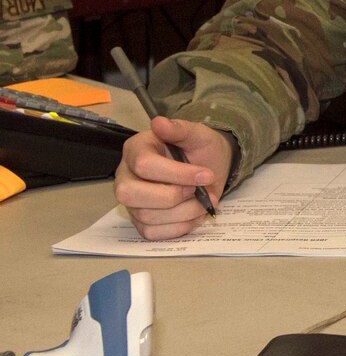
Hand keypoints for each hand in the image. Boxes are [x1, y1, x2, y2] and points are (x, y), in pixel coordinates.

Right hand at [113, 116, 230, 238]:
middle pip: (131, 194)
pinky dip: (179, 227)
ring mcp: (132, 202)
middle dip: (173, 196)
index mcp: (136, 150)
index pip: (145, 166)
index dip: (178, 174)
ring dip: (183, 213)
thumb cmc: (199, 150)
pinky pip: (152, 233)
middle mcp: (126, 177)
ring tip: (204, 202)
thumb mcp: (197, 134)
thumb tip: (159, 122)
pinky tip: (194, 214)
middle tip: (198, 191)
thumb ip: (180, 129)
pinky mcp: (141, 222)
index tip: (206, 175)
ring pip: (146, 216)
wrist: (209, 168)